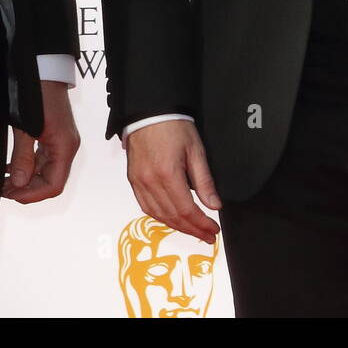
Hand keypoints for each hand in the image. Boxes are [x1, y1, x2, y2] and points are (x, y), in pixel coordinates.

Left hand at [3, 81, 78, 203]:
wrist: (44, 69)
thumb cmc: (37, 93)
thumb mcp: (25, 127)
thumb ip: (23, 157)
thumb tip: (18, 183)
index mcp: (65, 147)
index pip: (53, 185)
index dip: (32, 195)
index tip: (12, 195)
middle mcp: (67, 147)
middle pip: (50, 181)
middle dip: (27, 189)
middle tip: (3, 190)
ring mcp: (61, 141)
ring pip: (46, 172)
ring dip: (26, 179)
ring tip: (4, 182)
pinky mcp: (53, 136)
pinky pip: (43, 159)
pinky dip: (28, 167)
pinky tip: (11, 168)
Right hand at [125, 119, 220, 244]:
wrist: (148, 111)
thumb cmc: (173, 125)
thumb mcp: (196, 150)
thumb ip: (204, 181)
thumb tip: (214, 205)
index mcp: (168, 174)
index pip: (186, 210)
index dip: (201, 224)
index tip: (213, 230)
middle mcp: (150, 182)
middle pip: (172, 217)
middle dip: (192, 230)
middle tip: (207, 235)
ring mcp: (138, 181)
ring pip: (158, 215)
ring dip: (177, 227)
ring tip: (192, 230)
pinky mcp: (133, 179)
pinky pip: (145, 206)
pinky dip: (160, 217)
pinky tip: (171, 219)